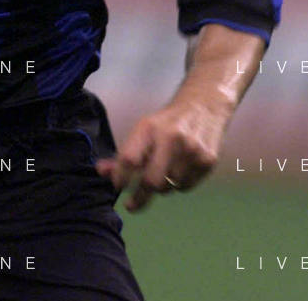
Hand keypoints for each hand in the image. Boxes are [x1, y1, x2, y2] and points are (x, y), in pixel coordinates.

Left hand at [95, 100, 223, 212]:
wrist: (203, 105)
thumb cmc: (166, 122)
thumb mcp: (144, 130)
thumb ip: (124, 153)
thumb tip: (100, 172)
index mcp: (149, 127)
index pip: (129, 158)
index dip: (120, 176)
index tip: (117, 185)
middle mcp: (171, 138)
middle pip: (151, 181)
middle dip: (139, 196)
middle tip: (131, 202)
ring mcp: (191, 150)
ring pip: (169, 187)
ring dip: (161, 187)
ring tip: (162, 173)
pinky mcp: (207, 161)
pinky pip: (186, 187)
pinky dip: (178, 185)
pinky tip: (180, 170)